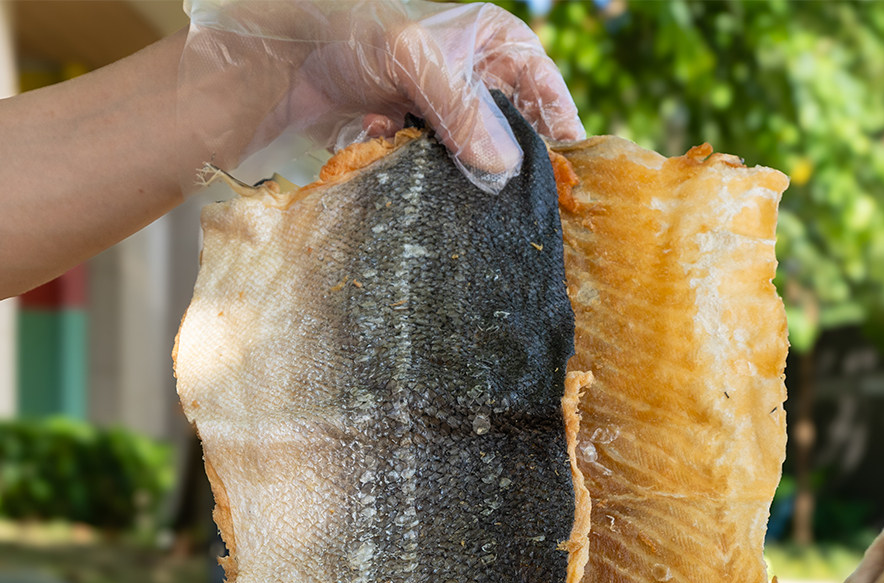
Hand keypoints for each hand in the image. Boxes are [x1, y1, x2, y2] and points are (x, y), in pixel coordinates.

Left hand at [180, 0, 583, 190]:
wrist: (283, 60)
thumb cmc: (350, 33)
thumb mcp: (414, 61)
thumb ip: (461, 111)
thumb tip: (505, 168)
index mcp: (495, 41)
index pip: (549, 92)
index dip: (563, 136)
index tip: (572, 181)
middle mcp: (480, 75)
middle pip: (523, 131)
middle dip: (526, 169)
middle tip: (538, 214)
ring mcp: (453, 111)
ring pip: (488, 158)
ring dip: (485, 185)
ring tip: (496, 219)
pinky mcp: (427, 140)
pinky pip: (453, 172)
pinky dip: (451, 187)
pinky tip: (448, 203)